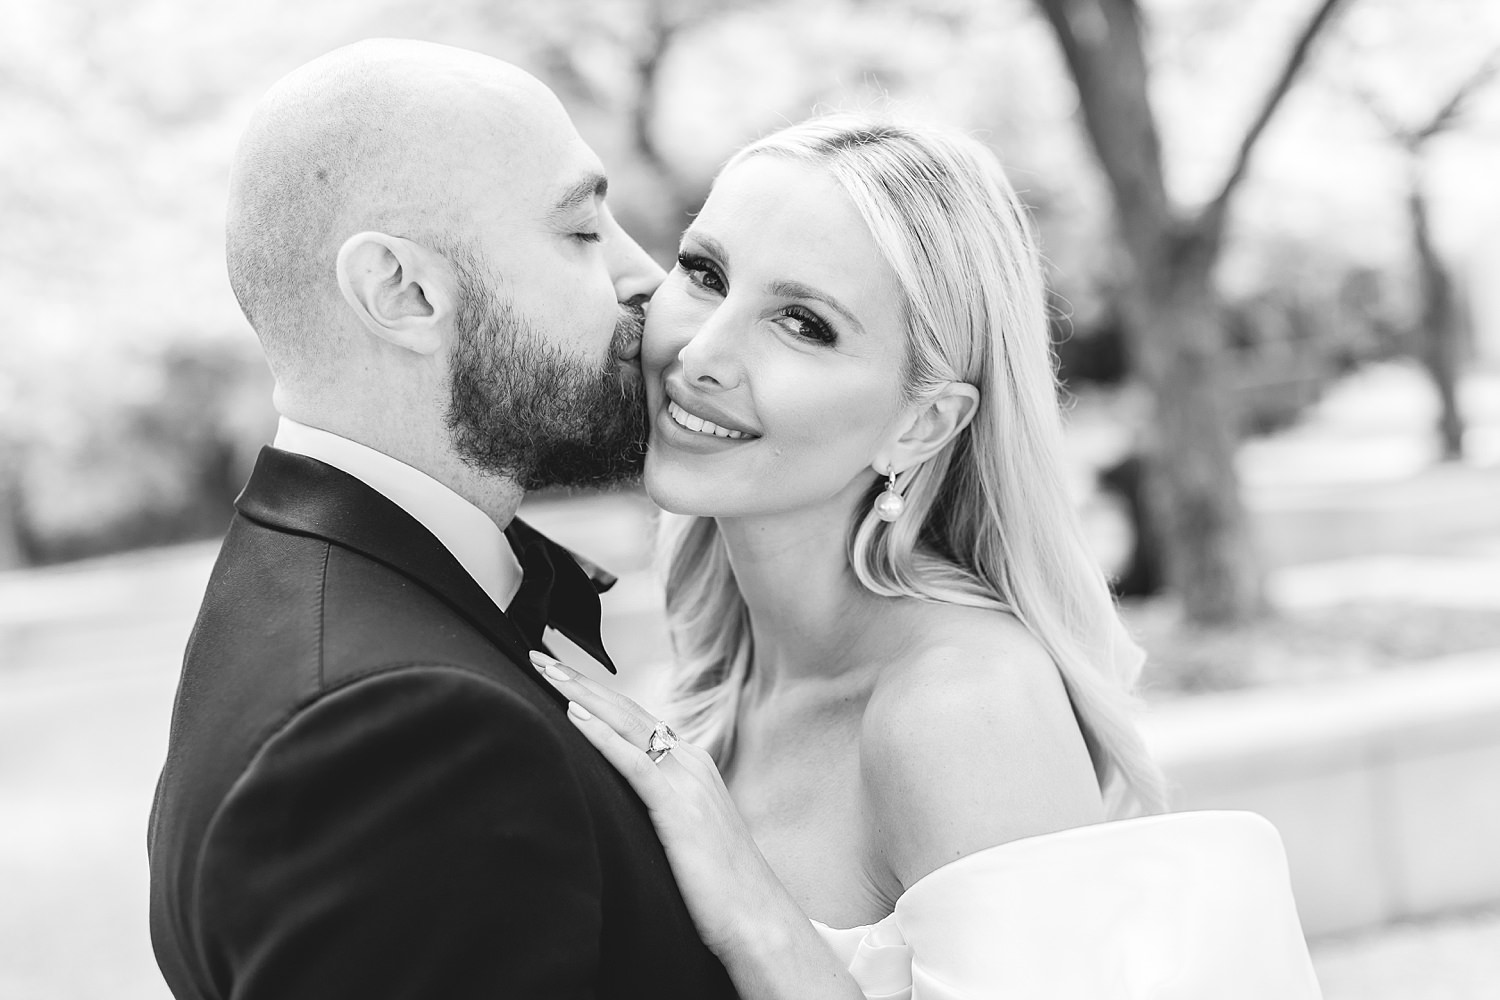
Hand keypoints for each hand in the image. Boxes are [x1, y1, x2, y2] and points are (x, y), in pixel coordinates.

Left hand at [529, 651, 794, 958]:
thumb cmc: (722, 890)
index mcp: (692, 767)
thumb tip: (621, 808)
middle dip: (581, 682)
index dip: (596, 695)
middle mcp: (691, 763)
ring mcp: (688, 782)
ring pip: (628, 725)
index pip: (636, 720)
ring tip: (547, 671)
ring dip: (583, 695)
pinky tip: (574, 716)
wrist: (759, 921)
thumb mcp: (686, 838)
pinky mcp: (679, 809)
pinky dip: (602, 736)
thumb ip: (659, 812)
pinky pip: (634, 763)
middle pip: (627, 711)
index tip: (559, 676)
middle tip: (540, 658)